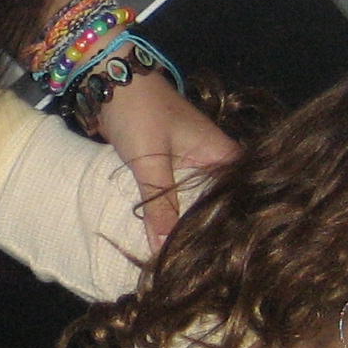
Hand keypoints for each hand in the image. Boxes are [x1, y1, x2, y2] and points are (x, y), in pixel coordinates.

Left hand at [93, 69, 236, 245]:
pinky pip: (175, 195)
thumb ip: (159, 203)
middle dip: (207, 231)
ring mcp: (192, 163)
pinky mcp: (169, 166)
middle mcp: (214, 161)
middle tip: (201, 267)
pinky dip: (169, 212)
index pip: (238, 197)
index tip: (222, 258)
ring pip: (194, 201)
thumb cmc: (138, 111)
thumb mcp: (149, 161)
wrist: (108, 79)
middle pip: (217, 203)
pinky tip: (164, 239)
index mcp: (223, 154)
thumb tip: (164, 247)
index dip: (231, 227)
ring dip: (186, 224)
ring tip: (185, 262)